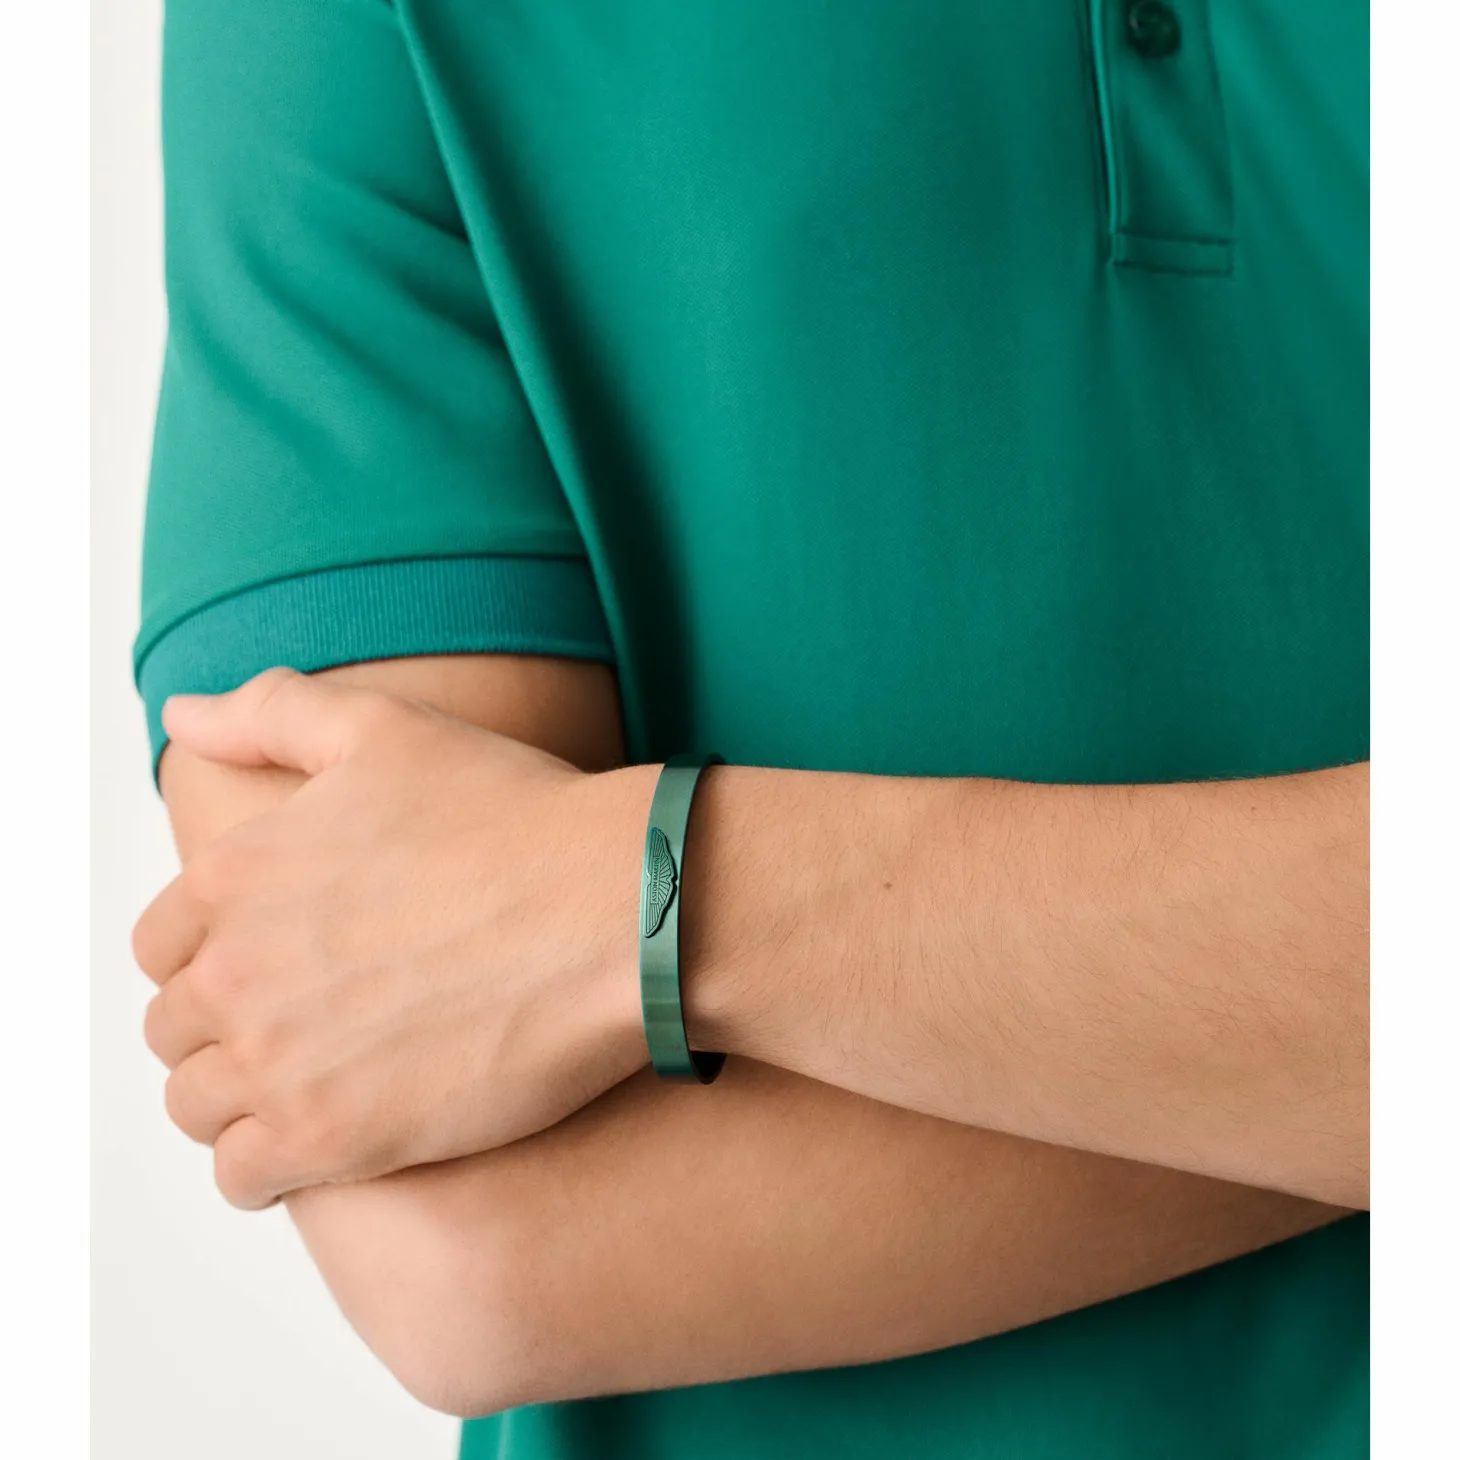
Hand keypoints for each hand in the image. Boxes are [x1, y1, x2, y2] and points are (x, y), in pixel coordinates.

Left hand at [132, 667, 653, 1208]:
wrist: (615, 910)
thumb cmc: (515, 817)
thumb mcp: (387, 728)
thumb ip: (270, 714)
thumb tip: (183, 715)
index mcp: (235, 873)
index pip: (160, 943)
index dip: (209, 955)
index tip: (269, 965)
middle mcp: (236, 970)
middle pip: (174, 1028)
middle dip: (224, 1028)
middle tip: (301, 1026)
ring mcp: (279, 1060)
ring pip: (196, 1106)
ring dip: (239, 1098)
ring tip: (309, 1085)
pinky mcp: (332, 1137)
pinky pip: (242, 1178)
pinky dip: (265, 1167)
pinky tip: (321, 1139)